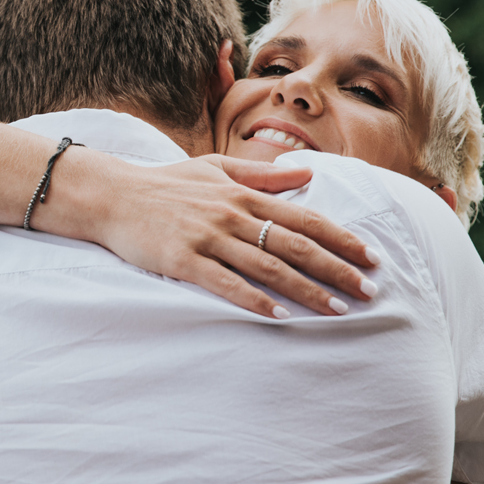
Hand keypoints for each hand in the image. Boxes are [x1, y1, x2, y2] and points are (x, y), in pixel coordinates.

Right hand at [77, 151, 379, 317]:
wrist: (111, 195)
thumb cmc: (165, 183)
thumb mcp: (215, 168)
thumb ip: (263, 175)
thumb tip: (307, 174)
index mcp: (243, 194)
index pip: (305, 218)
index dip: (342, 238)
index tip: (372, 257)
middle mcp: (232, 215)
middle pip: (296, 246)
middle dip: (338, 269)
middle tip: (370, 291)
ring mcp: (208, 239)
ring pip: (269, 268)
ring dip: (308, 290)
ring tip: (338, 310)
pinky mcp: (184, 261)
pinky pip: (227, 284)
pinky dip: (255, 300)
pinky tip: (280, 315)